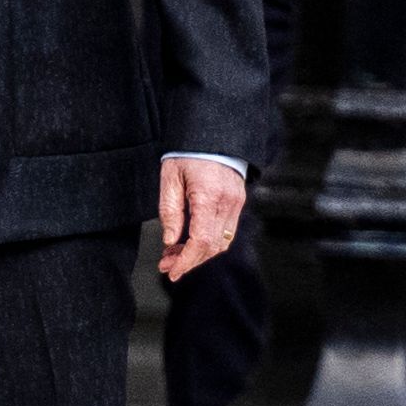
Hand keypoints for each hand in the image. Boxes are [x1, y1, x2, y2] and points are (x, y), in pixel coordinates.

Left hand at [158, 157, 246, 282]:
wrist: (213, 134)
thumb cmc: (187, 153)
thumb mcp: (169, 178)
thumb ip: (170, 211)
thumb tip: (170, 241)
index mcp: (208, 195)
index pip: (201, 240)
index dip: (186, 260)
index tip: (172, 271)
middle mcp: (227, 202)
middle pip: (212, 247)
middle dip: (189, 261)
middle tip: (167, 265)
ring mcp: (236, 203)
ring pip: (221, 243)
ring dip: (199, 254)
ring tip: (175, 255)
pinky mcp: (238, 202)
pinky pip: (226, 232)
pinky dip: (209, 242)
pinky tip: (190, 242)